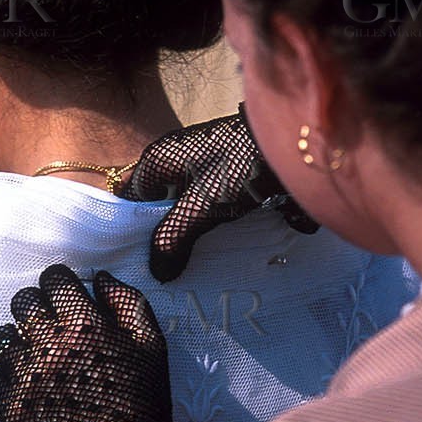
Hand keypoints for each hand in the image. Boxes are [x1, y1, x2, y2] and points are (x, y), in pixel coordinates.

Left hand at [0, 264, 173, 421]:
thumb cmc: (143, 402)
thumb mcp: (152, 346)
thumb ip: (128, 304)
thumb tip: (99, 279)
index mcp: (84, 325)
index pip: (53, 279)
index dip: (62, 285)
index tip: (68, 299)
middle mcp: (48, 345)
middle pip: (22, 301)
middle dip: (38, 308)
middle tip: (54, 328)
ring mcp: (24, 378)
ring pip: (3, 337)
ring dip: (20, 340)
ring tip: (38, 357)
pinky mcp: (11, 408)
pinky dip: (5, 375)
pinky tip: (26, 383)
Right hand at [121, 105, 317, 280]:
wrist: (295, 144)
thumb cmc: (243, 163)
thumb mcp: (203, 203)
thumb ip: (175, 236)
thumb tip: (157, 273)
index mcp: (159, 160)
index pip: (128, 200)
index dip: (127, 231)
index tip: (131, 264)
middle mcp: (176, 165)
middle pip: (158, 210)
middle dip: (163, 241)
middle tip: (162, 277)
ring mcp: (204, 174)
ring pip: (186, 215)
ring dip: (191, 240)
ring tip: (188, 275)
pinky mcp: (229, 185)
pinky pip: (213, 214)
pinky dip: (215, 233)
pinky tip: (219, 259)